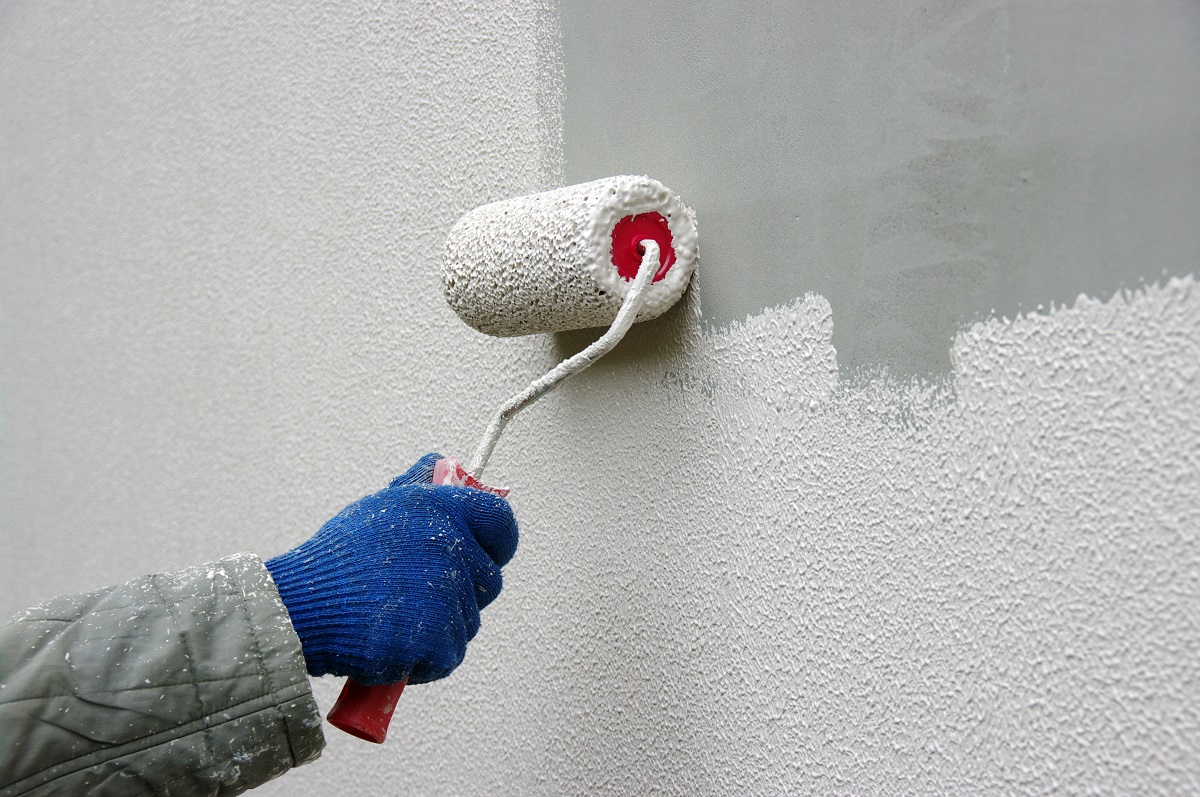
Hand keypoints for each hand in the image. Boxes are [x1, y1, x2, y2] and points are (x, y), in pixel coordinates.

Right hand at [265, 454, 518, 684]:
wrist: (302, 605)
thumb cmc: (338, 558)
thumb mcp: (378, 506)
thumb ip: (417, 486)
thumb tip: (440, 462)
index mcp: (441, 509)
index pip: (500, 521)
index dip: (498, 542)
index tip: (487, 554)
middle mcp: (452, 547)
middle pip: (489, 581)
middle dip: (464, 593)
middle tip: (421, 597)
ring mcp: (449, 595)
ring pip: (467, 622)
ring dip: (439, 628)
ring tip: (394, 619)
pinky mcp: (439, 639)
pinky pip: (449, 655)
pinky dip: (425, 660)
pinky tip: (393, 645)